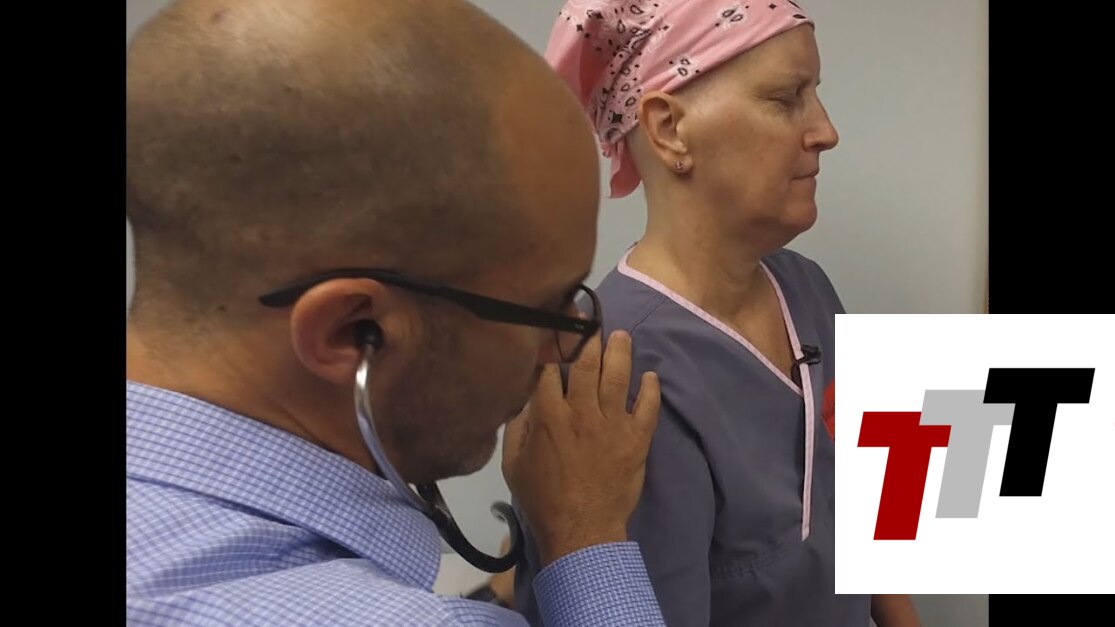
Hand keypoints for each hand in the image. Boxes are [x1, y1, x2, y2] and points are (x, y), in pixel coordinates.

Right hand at [502, 331, 660, 565]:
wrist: (582, 530)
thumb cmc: (542, 499)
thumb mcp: (513, 463)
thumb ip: (518, 427)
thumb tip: (524, 399)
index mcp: (549, 416)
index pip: (550, 369)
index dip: (552, 348)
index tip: (554, 332)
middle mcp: (582, 412)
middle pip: (587, 363)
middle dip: (588, 337)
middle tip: (592, 321)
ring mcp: (613, 424)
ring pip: (618, 378)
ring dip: (620, 353)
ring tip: (622, 336)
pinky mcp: (637, 440)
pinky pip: (648, 408)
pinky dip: (651, 390)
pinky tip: (651, 376)